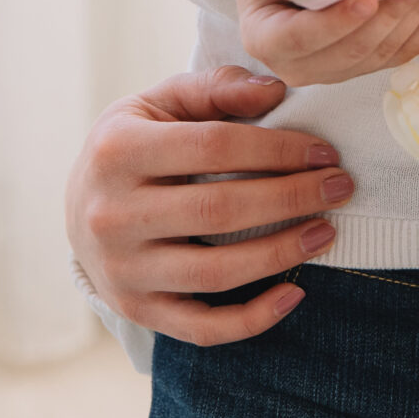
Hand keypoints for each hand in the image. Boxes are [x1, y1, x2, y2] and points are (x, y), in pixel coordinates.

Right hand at [65, 65, 355, 345]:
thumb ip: (216, 89)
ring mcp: (122, 270)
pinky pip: (201, 327)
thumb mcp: (160, 103)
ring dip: (281, 254)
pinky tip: (294, 293)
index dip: (276, 149)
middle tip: (341, 187)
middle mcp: (112, 215)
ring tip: (326, 232)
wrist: (78, 209)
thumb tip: (275, 91)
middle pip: (218, 210)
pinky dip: (252, 319)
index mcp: (117, 150)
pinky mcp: (138, 310)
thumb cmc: (133, 145)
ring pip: (215, 272)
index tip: (324, 151)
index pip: (213, 146)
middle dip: (291, 197)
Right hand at [236, 0, 418, 86]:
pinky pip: (400, 55)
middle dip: (391, 14)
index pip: (302, 37)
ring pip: (382, 53)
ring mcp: (335, 71)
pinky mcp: (364, 67)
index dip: (337, 22)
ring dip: (414, 17)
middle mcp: (300, 66)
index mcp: (267, 40)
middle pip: (352, 49)